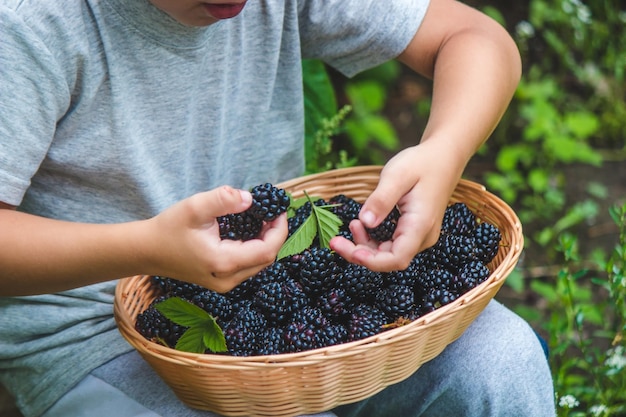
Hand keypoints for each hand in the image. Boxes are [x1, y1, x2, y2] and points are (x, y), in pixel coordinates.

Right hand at [144, 185, 287, 292]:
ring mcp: (224, 283)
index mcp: (223, 263)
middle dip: (274, 234)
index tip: (280, 210)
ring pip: (258, 263)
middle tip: (272, 212)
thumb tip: (250, 198)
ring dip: (265, 241)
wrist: (146, 250)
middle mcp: (227, 279)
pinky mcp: (221, 281)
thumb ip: (223, 199)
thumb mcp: (195, 207)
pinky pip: (248, 265)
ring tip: (262, 218)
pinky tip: (250, 230)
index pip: (267, 251)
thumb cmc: (169, 228)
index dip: (279, 230)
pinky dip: (254, 247)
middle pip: (266, 259)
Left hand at [330, 140, 463, 271]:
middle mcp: (423, 236)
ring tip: (351, 225)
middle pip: (389, 259)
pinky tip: (361, 224)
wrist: (443, 156)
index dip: (372, 261)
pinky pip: (390, 244)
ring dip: (365, 246)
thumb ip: (381, 200)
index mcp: (421, 225)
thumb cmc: (421, 163)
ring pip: (388, 253)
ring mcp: (419, 236)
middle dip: (360, 254)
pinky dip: (372, 239)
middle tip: (335, 241)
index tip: (351, 251)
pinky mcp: (412, 231)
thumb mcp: (397, 175)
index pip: (397, 258)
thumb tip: (365, 222)